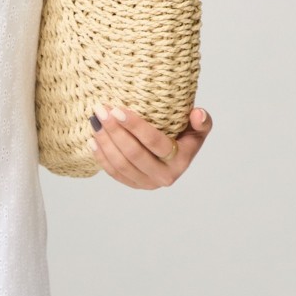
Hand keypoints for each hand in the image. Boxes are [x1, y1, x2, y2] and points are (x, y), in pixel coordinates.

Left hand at [90, 104, 212, 187]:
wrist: (176, 155)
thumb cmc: (186, 135)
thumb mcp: (199, 129)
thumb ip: (203, 121)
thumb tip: (197, 114)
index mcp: (181, 161)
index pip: (154, 142)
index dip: (135, 126)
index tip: (117, 110)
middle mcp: (164, 176)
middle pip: (133, 154)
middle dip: (114, 131)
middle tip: (101, 111)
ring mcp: (147, 183)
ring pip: (120, 164)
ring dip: (105, 142)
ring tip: (94, 121)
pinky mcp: (134, 185)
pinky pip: (114, 173)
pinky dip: (101, 157)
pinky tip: (93, 140)